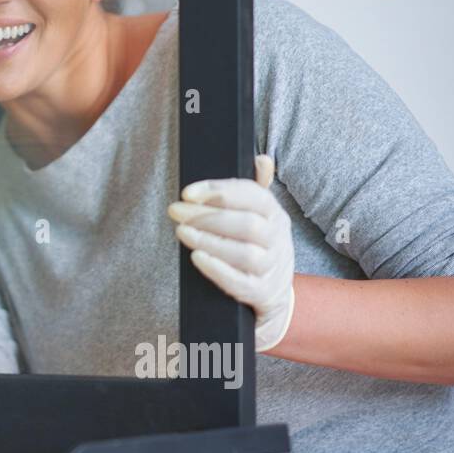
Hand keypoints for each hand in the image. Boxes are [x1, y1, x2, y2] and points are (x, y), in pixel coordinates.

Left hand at [166, 154, 295, 351]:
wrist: (272, 293)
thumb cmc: (257, 246)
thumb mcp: (260, 216)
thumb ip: (255, 189)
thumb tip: (261, 159)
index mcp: (275, 215)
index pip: (253, 195)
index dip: (219, 191)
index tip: (187, 192)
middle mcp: (278, 240)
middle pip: (247, 224)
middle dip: (206, 216)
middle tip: (175, 211)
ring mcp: (272, 268)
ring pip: (245, 253)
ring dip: (210, 241)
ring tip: (181, 232)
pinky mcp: (260, 292)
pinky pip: (241, 282)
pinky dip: (218, 270)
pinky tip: (197, 258)